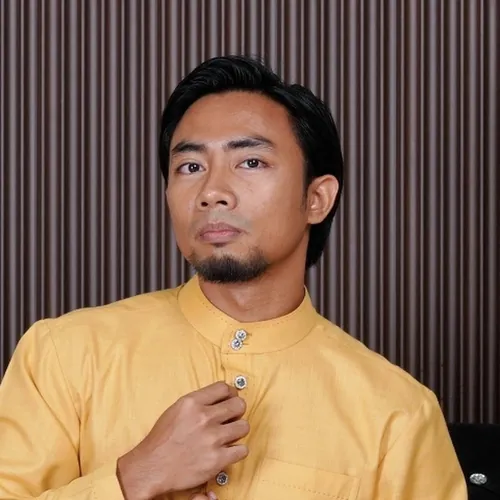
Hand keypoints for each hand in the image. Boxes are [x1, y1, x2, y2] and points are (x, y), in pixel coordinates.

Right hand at [117, 382, 249, 499]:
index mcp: (192, 403)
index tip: (231, 399)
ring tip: (229, 435)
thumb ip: (199, 402)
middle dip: (237, 411)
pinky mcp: (217, 459)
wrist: (152, 468)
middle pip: (239, 405)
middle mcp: (204, 418)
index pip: (224, 388)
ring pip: (244, 426)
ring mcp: (212, 439)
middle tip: (232, 418)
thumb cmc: (162, 440)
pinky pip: (242, 449)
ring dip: (238, 431)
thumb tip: (222, 398)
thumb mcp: (177, 409)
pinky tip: (228, 451)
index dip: (231, 393)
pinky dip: (237, 451)